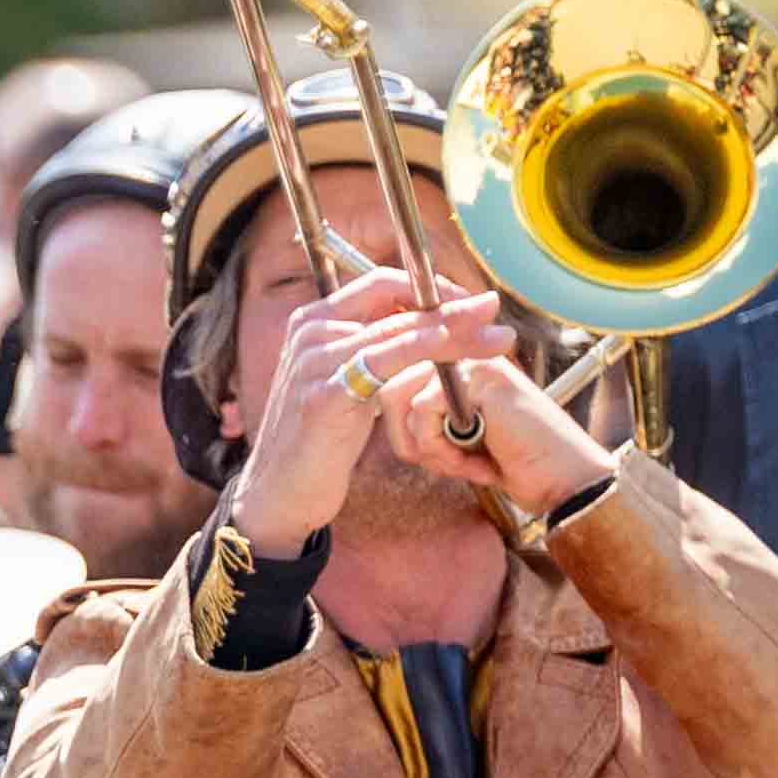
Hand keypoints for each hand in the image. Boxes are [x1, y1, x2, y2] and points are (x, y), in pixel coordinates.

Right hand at [222, 271, 499, 551]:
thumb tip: (421, 334)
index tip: (469, 303)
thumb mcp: (345, 386)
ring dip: (455, 332)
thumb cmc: (318, 443)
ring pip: (399, 332)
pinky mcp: (326, 394)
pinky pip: (387, 363)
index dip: (430, 289)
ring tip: (497, 338)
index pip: (381, 284)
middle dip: (453, 306)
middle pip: (395, 303)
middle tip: (494, 309)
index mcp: (313, 321)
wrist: (280, 494)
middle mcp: (311, 331)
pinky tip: (454, 353)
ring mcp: (316, 360)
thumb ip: (371, 355)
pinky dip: (424, 353)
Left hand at [362, 317, 621, 519]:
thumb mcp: (459, 439)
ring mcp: (474, 361)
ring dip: (426, 446)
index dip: (403, 430)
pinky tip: (474, 461)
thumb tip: (388, 413)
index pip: (396, 381)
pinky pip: (423, 411)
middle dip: (409, 440)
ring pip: (401, 398)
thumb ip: (427, 419)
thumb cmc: (514, 464)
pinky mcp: (480, 378)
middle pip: (389, 388)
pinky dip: (440, 448)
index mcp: (462, 364)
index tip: (445, 456)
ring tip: (465, 461)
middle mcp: (466, 354)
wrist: (563, 480)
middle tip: (451, 462)